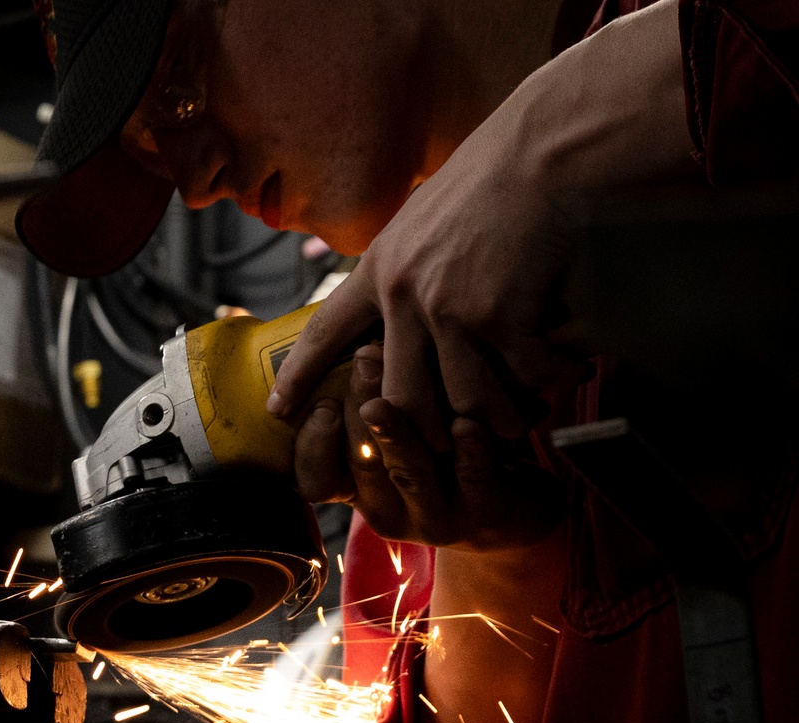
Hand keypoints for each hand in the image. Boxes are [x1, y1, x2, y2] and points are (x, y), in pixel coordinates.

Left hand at [272, 0, 690, 442]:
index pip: (327, 332)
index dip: (301, 376)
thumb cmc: (493, 177)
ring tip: (524, 419)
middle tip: (453, 446)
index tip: (279, 411)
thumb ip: (403, 266)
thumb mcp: (423, 216)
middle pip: (403, 400)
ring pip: (466, 403)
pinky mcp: (500, 317)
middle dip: (430, 434)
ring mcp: (451, 310)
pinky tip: (570, 374)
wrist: (543, 150)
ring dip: (500, 418)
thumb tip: (390, 306)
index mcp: (380, 270)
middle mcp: (405, 296)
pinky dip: (550, 383)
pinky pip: (522, 380)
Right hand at [294, 343, 564, 551]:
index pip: (314, 478)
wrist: (523, 500)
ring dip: (403, 430)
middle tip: (364, 357)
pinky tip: (468, 420)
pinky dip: (469, 447)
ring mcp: (436, 517)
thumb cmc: (447, 446)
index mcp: (358, 488)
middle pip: (361, 466)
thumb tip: (343, 329)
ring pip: (409, 472)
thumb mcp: (402, 417)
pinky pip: (473, 477)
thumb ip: (368, 389)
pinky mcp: (485, 513)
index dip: (312, 443)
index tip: (312, 400)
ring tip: (399, 389)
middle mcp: (388, 509)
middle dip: (359, 410)